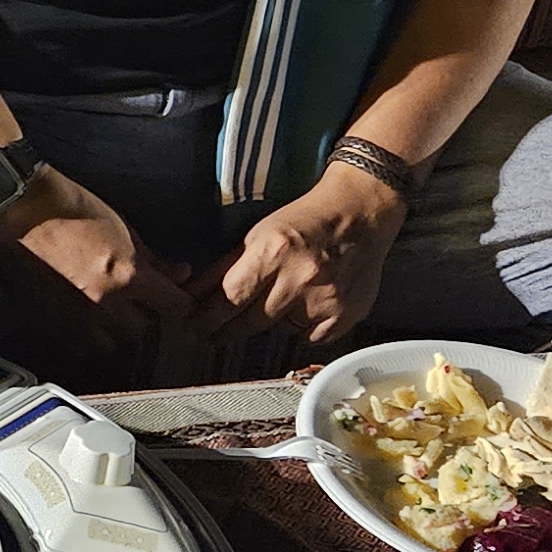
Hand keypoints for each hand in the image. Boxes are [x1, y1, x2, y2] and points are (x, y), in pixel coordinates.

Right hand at [0, 166, 196, 386]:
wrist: (22, 208)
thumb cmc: (72, 209)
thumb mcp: (124, 227)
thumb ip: (153, 258)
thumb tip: (179, 273)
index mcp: (127, 276)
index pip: (175, 307)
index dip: (180, 303)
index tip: (176, 298)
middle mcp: (104, 303)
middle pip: (144, 330)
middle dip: (145, 316)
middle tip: (140, 300)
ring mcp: (75, 317)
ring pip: (112, 343)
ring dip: (116, 331)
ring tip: (110, 312)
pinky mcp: (51, 322)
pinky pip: (80, 346)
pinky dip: (88, 337)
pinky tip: (85, 317)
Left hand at [207, 162, 408, 346]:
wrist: (360, 213)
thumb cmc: (304, 221)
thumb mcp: (258, 235)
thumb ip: (226, 269)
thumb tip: (192, 299)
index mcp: (272, 252)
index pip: (229, 298)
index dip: (207, 319)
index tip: (195, 329)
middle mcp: (299, 279)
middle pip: (250, 323)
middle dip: (228, 330)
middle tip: (215, 334)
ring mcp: (325, 301)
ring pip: (280, 331)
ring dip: (272, 321)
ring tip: (284, 295)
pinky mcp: (345, 316)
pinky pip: (309, 338)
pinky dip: (304, 327)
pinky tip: (309, 303)